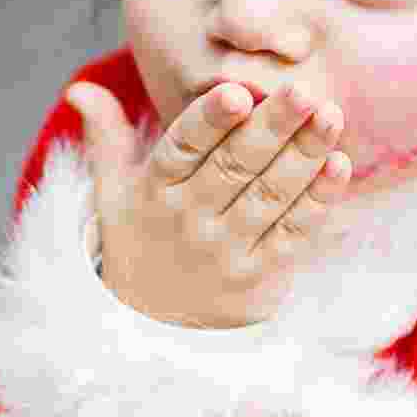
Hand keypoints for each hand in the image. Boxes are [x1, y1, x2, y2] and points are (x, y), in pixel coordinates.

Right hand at [63, 77, 349, 327]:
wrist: (152, 328)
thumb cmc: (138, 240)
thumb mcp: (111, 192)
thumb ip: (105, 135)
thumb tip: (79, 88)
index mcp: (155, 189)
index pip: (182, 148)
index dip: (209, 120)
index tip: (236, 91)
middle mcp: (190, 218)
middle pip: (235, 167)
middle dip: (272, 127)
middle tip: (303, 90)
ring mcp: (228, 249)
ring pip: (270, 195)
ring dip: (304, 155)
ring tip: (330, 116)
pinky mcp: (260, 275)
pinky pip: (294, 232)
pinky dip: (319, 199)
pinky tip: (338, 165)